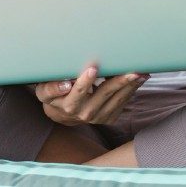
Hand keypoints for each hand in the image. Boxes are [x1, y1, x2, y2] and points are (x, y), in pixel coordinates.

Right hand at [33, 64, 148, 126]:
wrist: (62, 114)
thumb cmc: (54, 96)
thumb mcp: (45, 91)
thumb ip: (51, 88)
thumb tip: (66, 84)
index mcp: (70, 105)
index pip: (78, 91)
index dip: (85, 81)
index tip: (92, 68)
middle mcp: (85, 113)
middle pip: (104, 94)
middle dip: (118, 81)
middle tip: (131, 70)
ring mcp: (99, 117)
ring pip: (117, 99)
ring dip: (130, 86)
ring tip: (141, 73)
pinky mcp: (109, 118)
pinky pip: (122, 102)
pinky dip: (131, 90)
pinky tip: (138, 80)